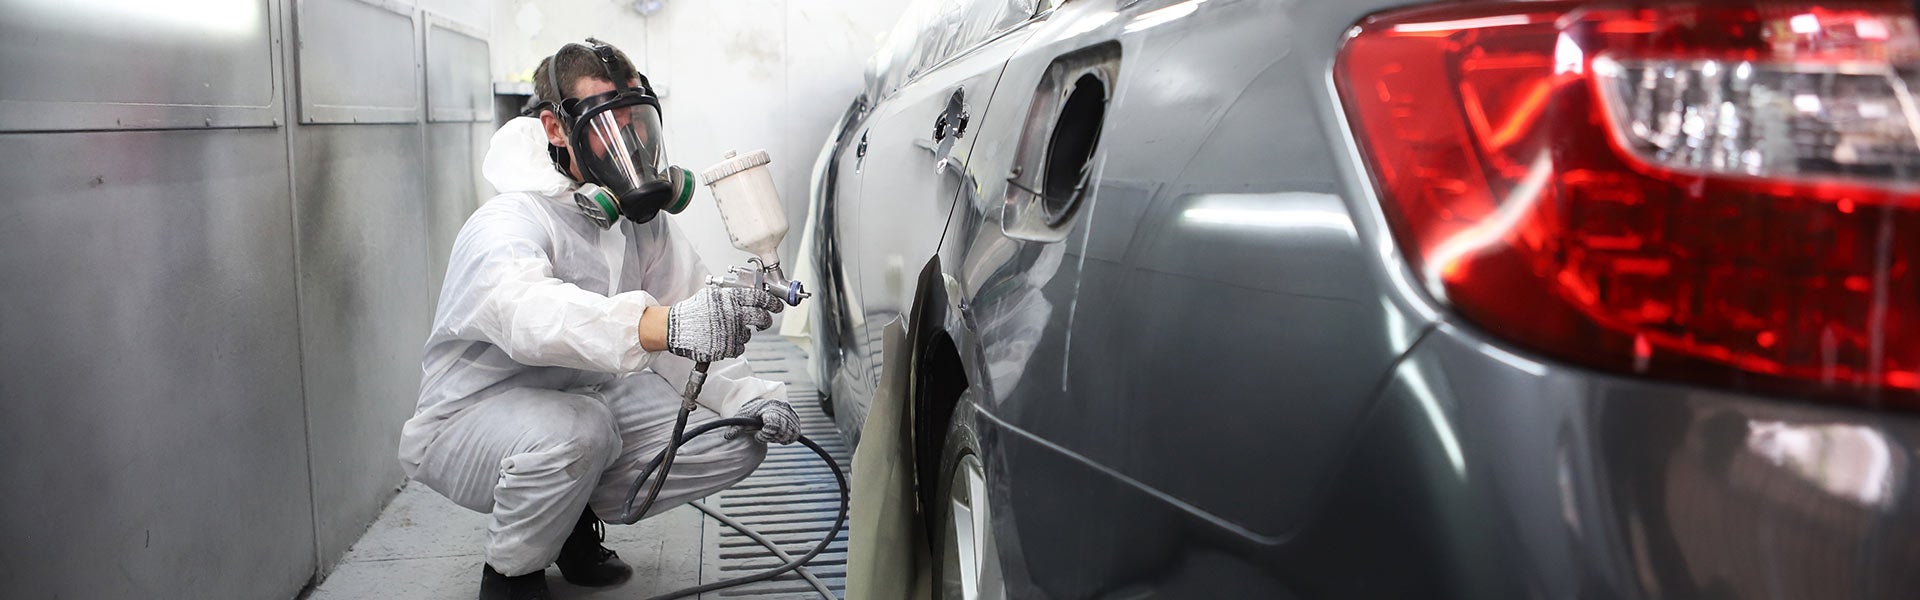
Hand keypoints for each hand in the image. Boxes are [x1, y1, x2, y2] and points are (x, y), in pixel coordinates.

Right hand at [665, 286, 781, 361]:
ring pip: (749, 334)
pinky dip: (734, 345)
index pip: (760, 298)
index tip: (776, 306)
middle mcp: (733, 314)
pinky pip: (739, 347)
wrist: (674, 328)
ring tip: (727, 330)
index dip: (772, 302)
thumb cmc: (692, 312)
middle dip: (766, 320)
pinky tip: (721, 339)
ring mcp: (730, 332)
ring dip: (743, 333)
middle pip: (761, 318)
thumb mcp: (712, 295)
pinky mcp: (726, 348)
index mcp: (730, 299)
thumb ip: (731, 295)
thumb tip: (752, 296)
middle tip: (763, 321)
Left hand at [728, 398, 800, 444]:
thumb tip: (728, 437)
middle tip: (764, 435)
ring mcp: (790, 412)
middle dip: (772, 437)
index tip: (757, 435)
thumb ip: (736, 428)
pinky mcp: (795, 418)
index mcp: (769, 407)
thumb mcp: (741, 418)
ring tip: (771, 436)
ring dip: (780, 438)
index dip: (765, 434)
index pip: (773, 425)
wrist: (760, 404)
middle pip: (782, 431)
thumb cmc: (750, 412)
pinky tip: (779, 437)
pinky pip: (796, 432)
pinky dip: (789, 438)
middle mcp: (782, 408)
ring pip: (790, 432)